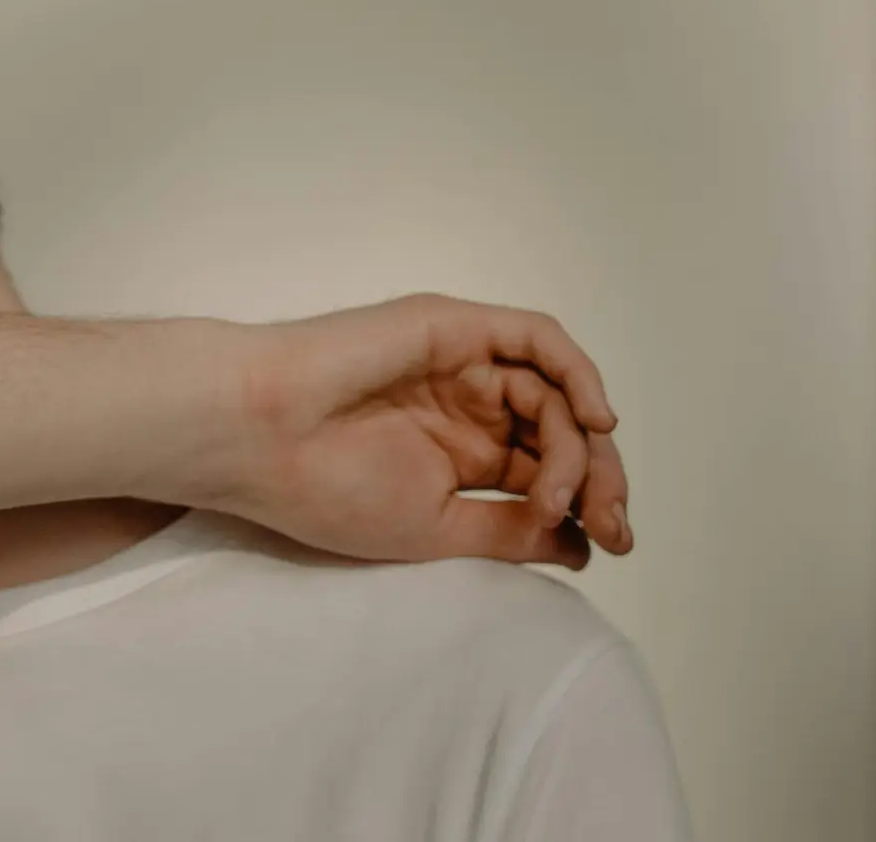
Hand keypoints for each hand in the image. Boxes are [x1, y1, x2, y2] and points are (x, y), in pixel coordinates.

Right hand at [222, 293, 631, 569]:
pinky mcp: (454, 328)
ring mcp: (463, 363)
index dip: (590, 506)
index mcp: (459, 454)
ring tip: (560, 491)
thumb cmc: (324, 488)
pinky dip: (577, 372)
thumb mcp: (436, 529)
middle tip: (613, 525)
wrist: (262, 437)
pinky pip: (536, 338)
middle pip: (563, 431)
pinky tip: (593, 420)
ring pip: (555, 391)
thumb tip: (585, 543)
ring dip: (580, 444)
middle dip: (600, 478)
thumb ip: (511, 530)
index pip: (547, 471)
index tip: (609, 546)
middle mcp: (468, 405)